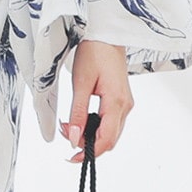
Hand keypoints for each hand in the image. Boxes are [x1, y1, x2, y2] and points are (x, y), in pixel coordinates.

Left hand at [60, 40, 132, 161]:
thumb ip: (77, 113)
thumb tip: (74, 139)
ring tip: (70, 125)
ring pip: (110, 132)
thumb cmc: (94, 52)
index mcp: (117, 102)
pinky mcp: (121, 99)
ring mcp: (125, 103)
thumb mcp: (81, 84)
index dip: (88, 153)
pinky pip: (110, 122)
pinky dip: (95, 126)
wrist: (106, 34)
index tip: (71, 157)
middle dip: (87, 144)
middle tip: (66, 134)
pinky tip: (80, 119)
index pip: (106, 140)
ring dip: (90, 135)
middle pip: (109, 139)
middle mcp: (126, 106)